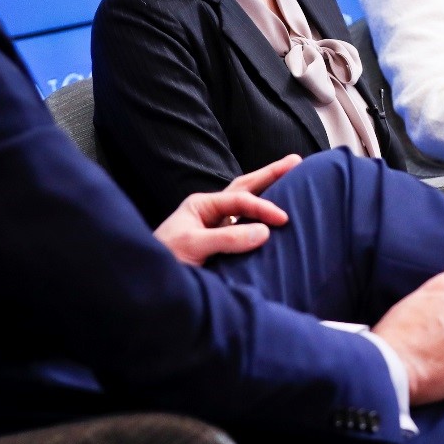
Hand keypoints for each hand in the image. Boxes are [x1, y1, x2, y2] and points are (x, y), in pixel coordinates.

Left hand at [153, 154, 299, 264]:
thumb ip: (227, 239)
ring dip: (268, 192)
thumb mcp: (192, 246)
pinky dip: (262, 218)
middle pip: (245, 187)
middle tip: (296, 161)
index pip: (240, 199)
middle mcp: (211, 211)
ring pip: (246, 204)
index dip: (263, 207)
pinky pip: (245, 227)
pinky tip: (276, 217)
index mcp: (202, 205)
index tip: (283, 220)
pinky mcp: (221, 245)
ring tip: (292, 178)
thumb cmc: (164, 261)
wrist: (148, 282)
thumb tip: (264, 232)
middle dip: (270, 174)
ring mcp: (216, 227)